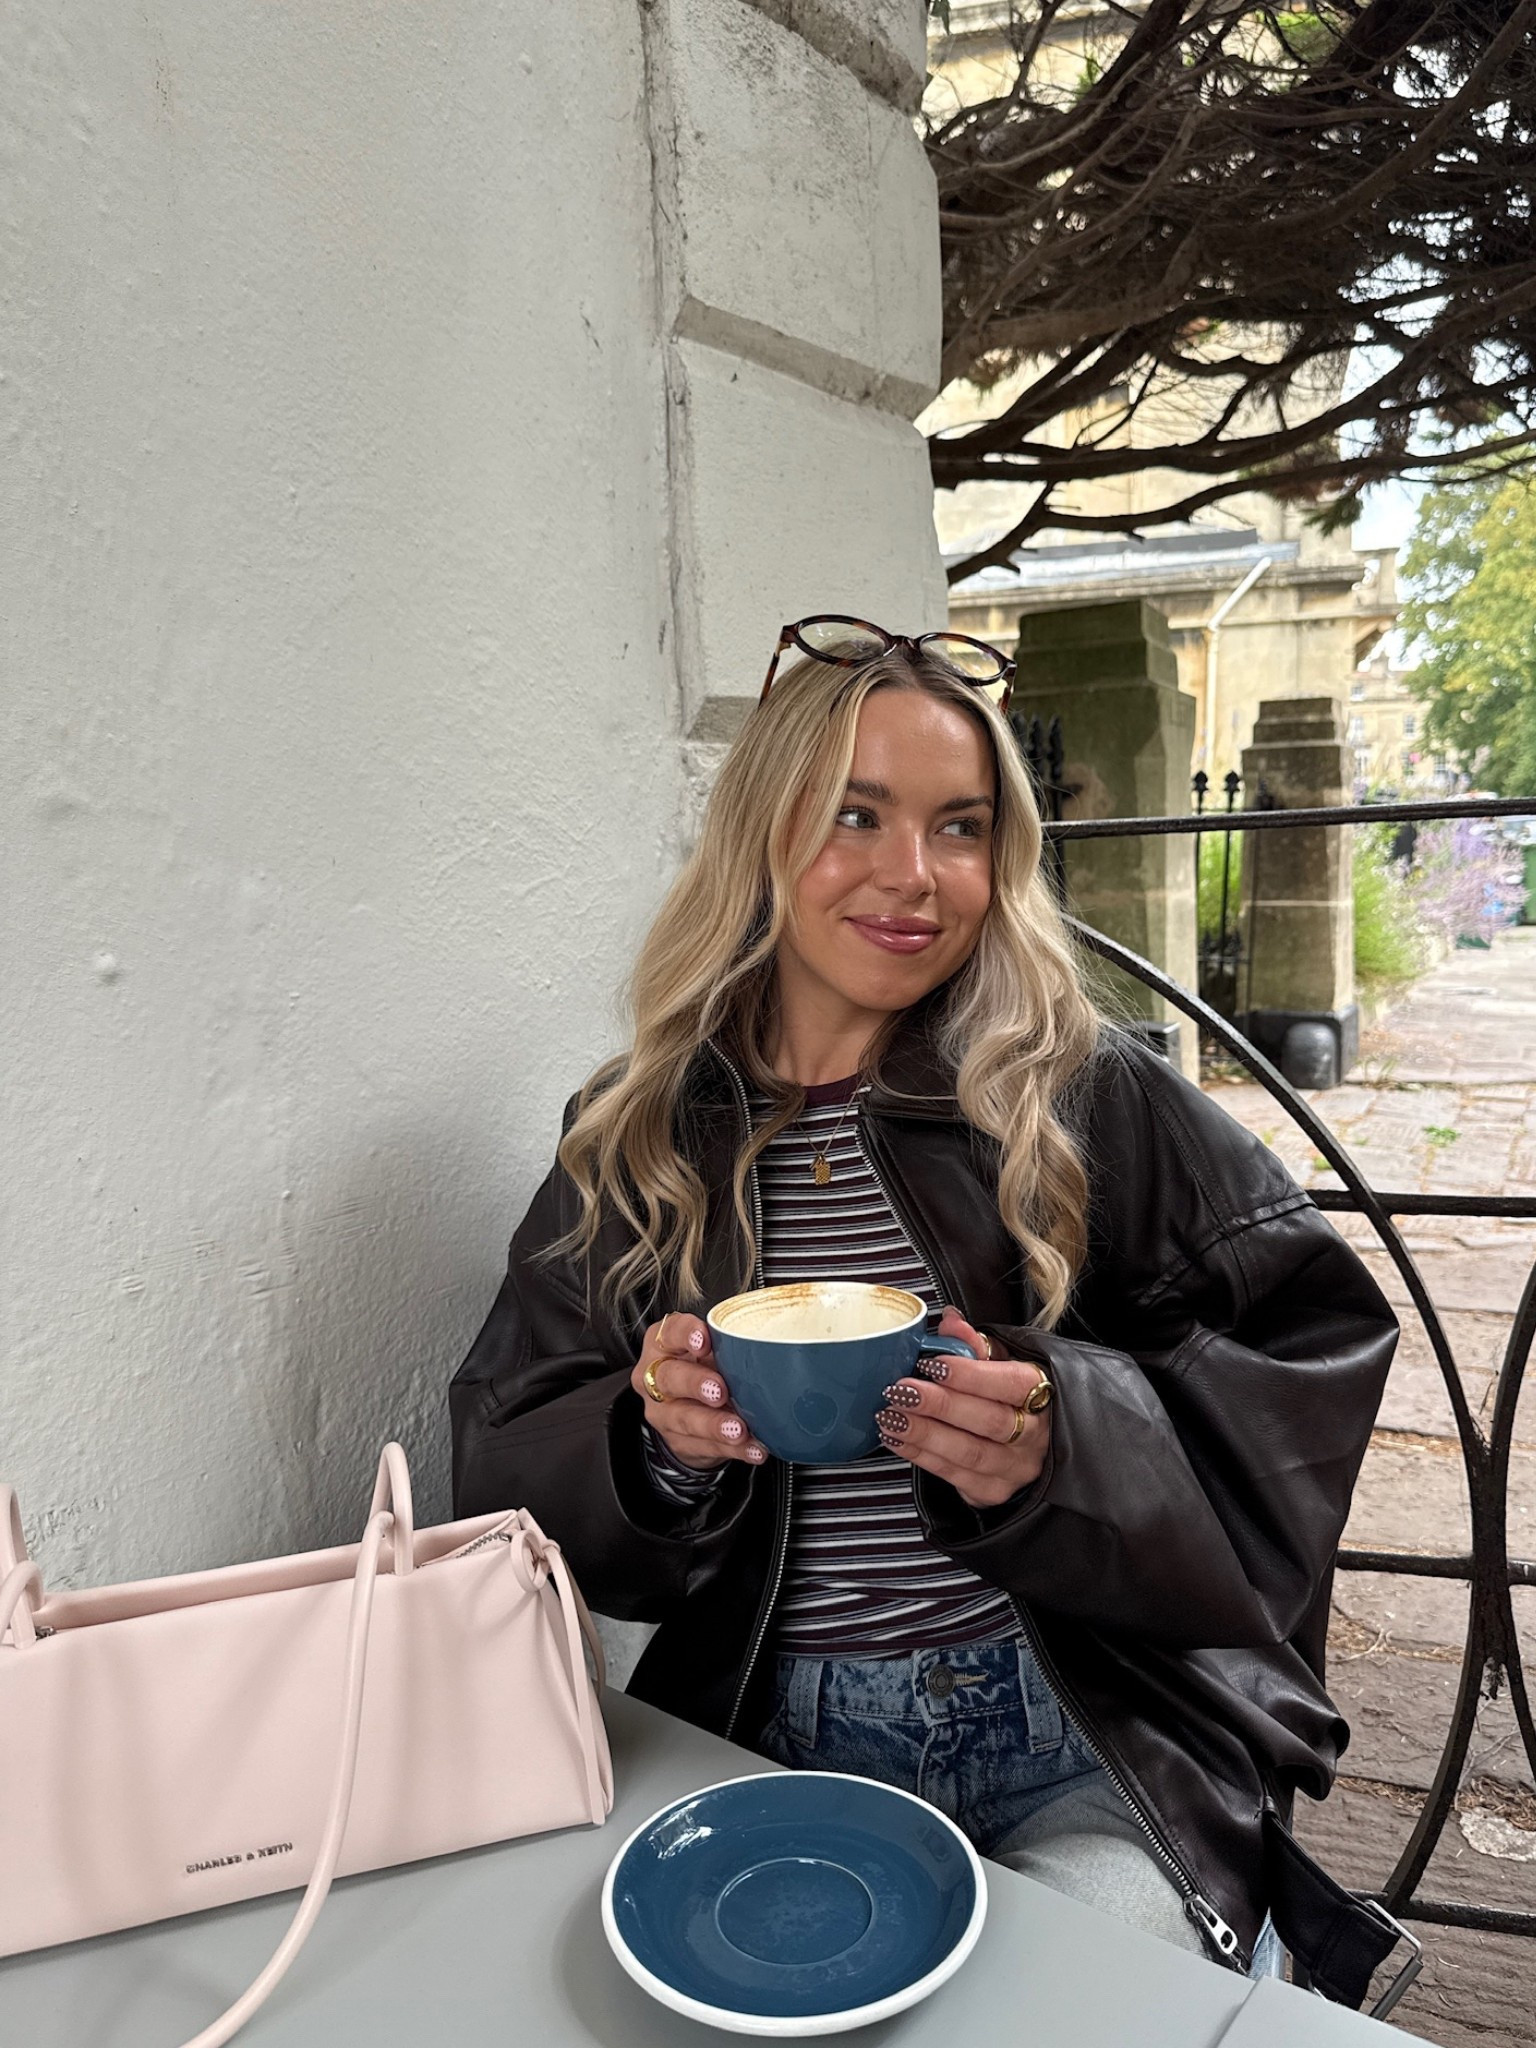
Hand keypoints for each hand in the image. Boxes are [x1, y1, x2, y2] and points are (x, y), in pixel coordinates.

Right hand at [630, 1313, 768, 1470]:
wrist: (693, 1413)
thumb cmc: (707, 1368)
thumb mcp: (714, 1350)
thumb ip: (731, 1345)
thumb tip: (773, 1346)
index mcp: (664, 1345)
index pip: (669, 1332)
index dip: (685, 1334)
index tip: (704, 1340)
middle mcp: (656, 1378)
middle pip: (669, 1378)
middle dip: (696, 1384)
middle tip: (720, 1391)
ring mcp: (664, 1413)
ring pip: (684, 1419)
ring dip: (714, 1425)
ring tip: (739, 1429)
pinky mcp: (679, 1443)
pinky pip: (706, 1447)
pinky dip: (733, 1449)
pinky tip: (753, 1447)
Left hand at [875, 1308, 1051, 1508]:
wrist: (1031, 1444)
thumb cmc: (1012, 1395)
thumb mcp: (1004, 1361)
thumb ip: (977, 1343)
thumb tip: (951, 1322)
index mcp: (1043, 1393)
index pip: (1012, 1384)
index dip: (971, 1375)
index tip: (932, 1363)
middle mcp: (1036, 1434)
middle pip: (991, 1421)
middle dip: (941, 1405)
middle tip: (902, 1390)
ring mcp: (1017, 1467)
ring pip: (970, 1454)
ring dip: (925, 1433)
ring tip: (891, 1415)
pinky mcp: (995, 1491)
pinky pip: (955, 1475)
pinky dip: (921, 1456)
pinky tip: (896, 1438)